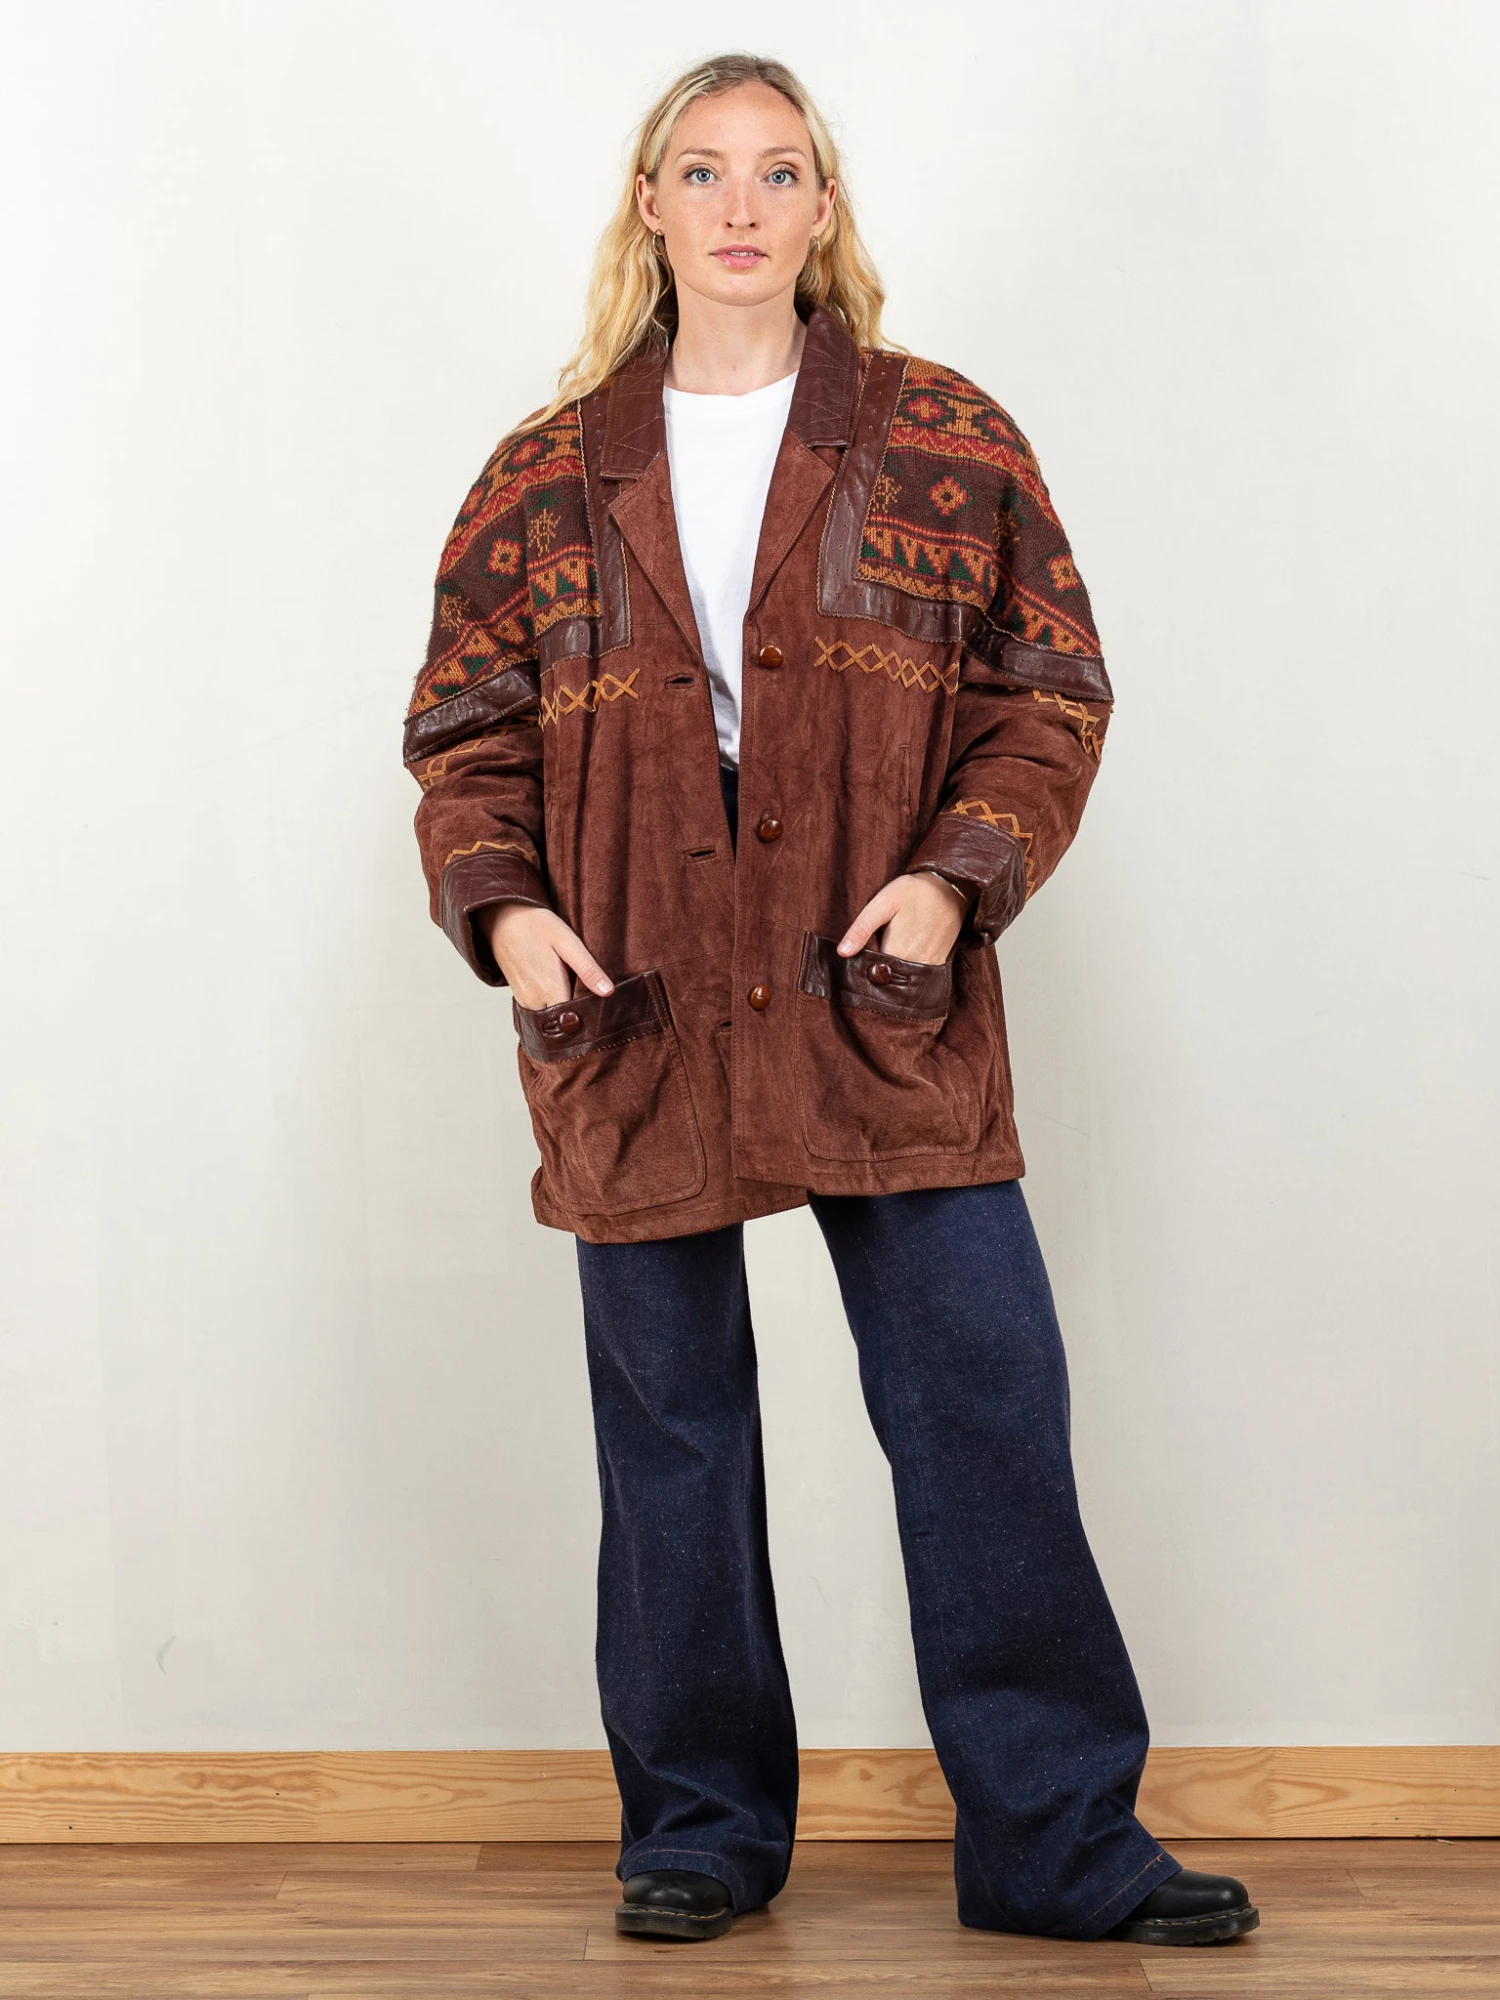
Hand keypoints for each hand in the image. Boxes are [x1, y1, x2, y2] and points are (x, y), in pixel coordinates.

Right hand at [481, 902, 613, 1009]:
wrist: (504, 919)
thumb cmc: (537, 926)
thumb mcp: (567, 942)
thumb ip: (587, 969)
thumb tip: (608, 992)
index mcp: (550, 990)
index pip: (576, 1020)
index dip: (591, 1014)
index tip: (602, 1005)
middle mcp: (535, 1002)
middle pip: (565, 1019)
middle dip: (580, 1012)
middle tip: (592, 993)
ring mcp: (526, 1002)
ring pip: (554, 1016)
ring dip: (566, 1007)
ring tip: (575, 987)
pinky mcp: (520, 999)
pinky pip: (543, 1010)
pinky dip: (553, 1002)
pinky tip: (560, 986)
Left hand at [838, 872, 967, 964]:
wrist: (951, 887)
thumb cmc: (914, 892)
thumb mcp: (883, 903)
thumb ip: (861, 929)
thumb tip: (842, 953)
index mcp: (896, 952)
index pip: (870, 972)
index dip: (861, 966)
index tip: (857, 956)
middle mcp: (914, 964)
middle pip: (887, 977)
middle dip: (876, 970)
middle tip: (872, 950)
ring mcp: (928, 965)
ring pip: (901, 977)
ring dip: (891, 971)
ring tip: (887, 951)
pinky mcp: (938, 962)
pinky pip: (917, 974)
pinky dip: (907, 969)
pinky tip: (902, 953)